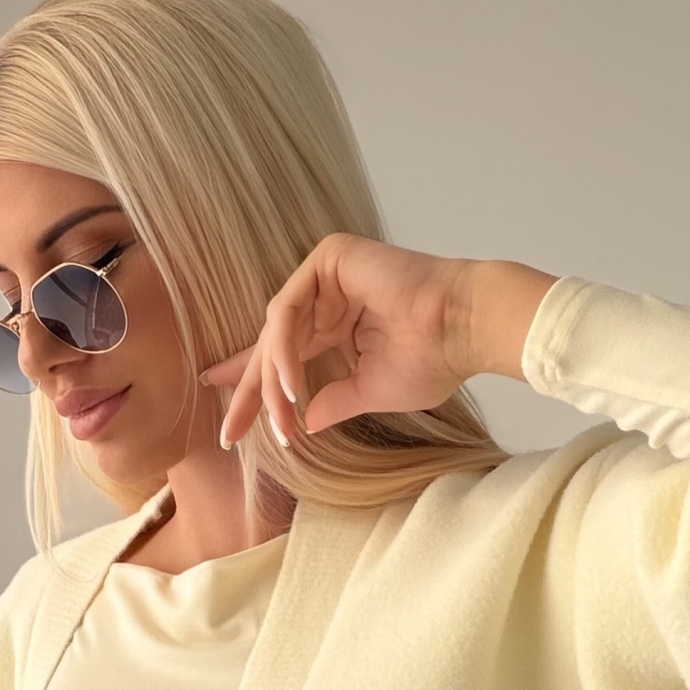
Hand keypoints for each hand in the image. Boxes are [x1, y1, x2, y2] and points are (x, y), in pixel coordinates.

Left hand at [201, 241, 557, 447]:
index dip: (254, 385)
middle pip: (273, 345)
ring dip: (274, 383)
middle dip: (251, 392)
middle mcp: (330, 297)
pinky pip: (288, 311)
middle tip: (229, 433)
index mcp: (340, 325)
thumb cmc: (433, 359)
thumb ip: (333, 402)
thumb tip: (303, 423)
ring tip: (279, 422)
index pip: (285, 354)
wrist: (463, 330)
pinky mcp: (329, 257)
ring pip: (277, 333)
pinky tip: (289, 387)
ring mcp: (328, 274)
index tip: (225, 416)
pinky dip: (285, 352)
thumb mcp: (370, 392)